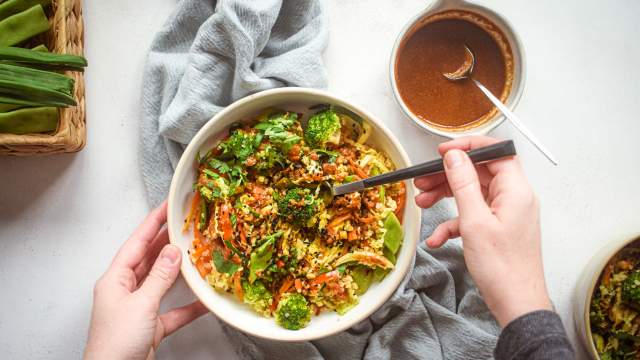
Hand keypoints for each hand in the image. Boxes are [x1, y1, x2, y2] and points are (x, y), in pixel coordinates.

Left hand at [84, 202, 207, 359]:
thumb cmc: (115, 343)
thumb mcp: (140, 305)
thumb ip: (160, 278)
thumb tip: (173, 252)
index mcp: (115, 280)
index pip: (136, 242)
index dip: (153, 222)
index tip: (168, 206)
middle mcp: (125, 290)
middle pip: (149, 258)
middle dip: (167, 240)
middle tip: (185, 224)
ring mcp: (138, 308)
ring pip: (162, 281)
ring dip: (179, 269)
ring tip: (196, 251)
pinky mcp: (151, 326)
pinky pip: (174, 310)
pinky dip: (189, 305)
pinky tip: (204, 299)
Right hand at [414, 136, 551, 326]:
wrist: (516, 304)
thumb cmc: (502, 268)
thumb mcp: (474, 222)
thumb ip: (463, 184)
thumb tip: (455, 156)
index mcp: (515, 190)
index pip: (495, 152)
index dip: (468, 147)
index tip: (444, 151)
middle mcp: (514, 198)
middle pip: (479, 173)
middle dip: (448, 176)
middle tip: (424, 180)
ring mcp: (507, 214)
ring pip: (472, 194)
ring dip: (446, 198)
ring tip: (423, 203)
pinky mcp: (499, 229)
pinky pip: (473, 216)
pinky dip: (453, 223)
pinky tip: (437, 237)